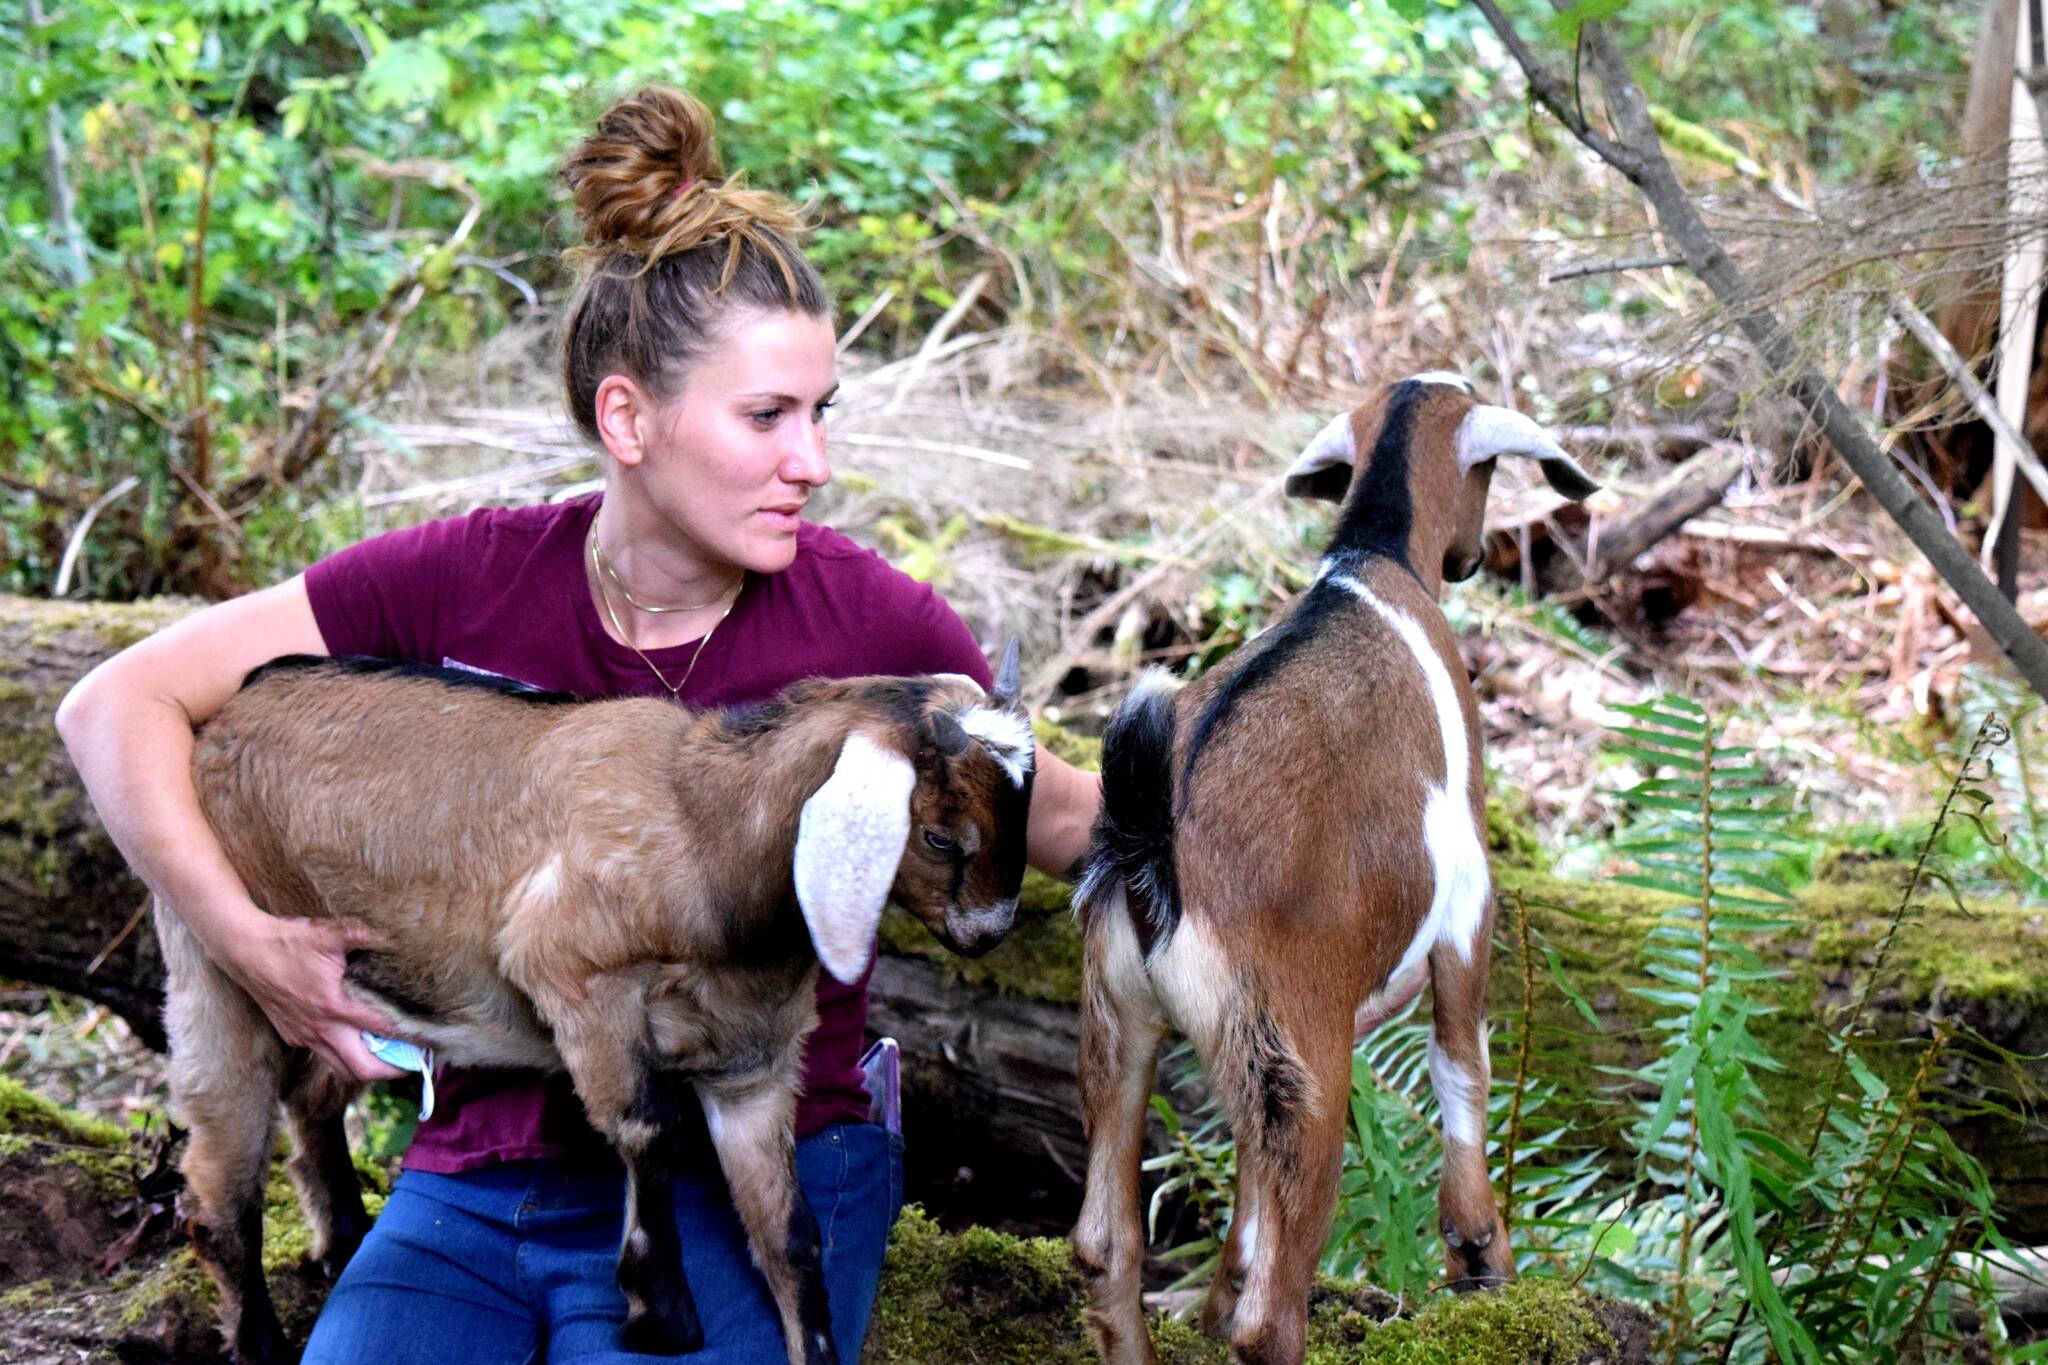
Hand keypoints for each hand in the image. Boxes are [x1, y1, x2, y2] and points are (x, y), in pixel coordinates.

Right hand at [218, 914, 407, 1083]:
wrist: (244, 950)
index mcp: (335, 1005)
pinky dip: (345, 1057)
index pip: (383, 1031)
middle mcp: (320, 1028)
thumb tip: (396, 933)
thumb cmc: (288, 941)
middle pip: (362, 1068)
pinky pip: (324, 1056)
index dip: (411, 1039)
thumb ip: (365, 934)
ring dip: (367, 1068)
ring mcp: (305, 1036)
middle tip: (414, 1062)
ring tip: (391, 1058)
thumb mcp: (330, 933)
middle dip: (392, 1071)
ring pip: (341, 1069)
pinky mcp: (293, 1036)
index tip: (432, 1043)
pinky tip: (358, 1041)